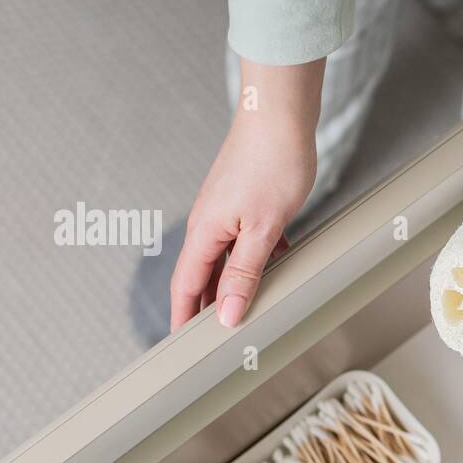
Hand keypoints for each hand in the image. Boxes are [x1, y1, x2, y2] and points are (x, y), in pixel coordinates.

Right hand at [169, 58, 324, 330]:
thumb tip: (229, 315)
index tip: (182, 347)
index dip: (183, 318)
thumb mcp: (263, 229)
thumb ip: (245, 273)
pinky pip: (246, 240)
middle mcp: (209, 222)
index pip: (187, 286)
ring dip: (234, 285)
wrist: (281, 115)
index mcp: (205, 232)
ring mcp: (226, 210)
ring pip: (227, 258)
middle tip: (212, 340)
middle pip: (203, 276)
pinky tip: (276, 266)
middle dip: (207, 308)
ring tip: (246, 313)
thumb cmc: (273, 164)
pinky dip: (257, 259)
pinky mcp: (245, 200)